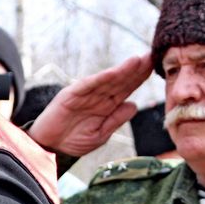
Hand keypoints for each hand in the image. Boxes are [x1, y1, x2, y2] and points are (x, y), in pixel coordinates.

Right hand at [28, 55, 152, 155]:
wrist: (49, 148)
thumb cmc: (73, 142)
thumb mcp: (100, 134)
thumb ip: (116, 120)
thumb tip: (134, 105)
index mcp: (105, 106)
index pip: (126, 89)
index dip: (140, 78)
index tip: (155, 67)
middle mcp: (97, 97)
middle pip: (120, 80)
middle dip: (136, 69)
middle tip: (153, 55)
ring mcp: (84, 94)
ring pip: (107, 80)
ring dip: (122, 70)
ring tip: (138, 60)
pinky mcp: (71, 95)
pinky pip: (88, 86)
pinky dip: (100, 78)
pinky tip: (114, 72)